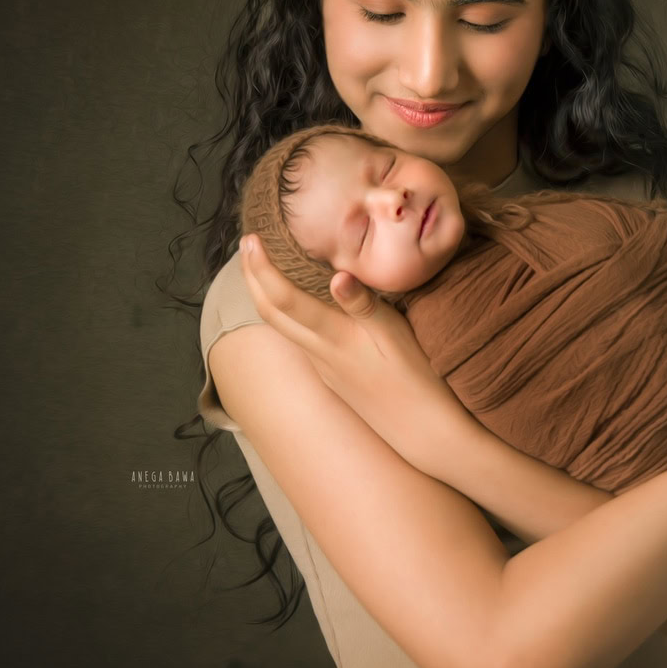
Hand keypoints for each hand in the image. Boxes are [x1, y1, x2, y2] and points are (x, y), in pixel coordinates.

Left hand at [239, 234, 468, 464]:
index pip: (284, 298)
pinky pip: (297, 339)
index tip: (250, 239)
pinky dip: (284, 313)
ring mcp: (322, 367)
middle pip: (269, 313)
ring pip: (279, 327)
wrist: (420, 427)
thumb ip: (364, 305)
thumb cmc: (415, 376)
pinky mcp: (331, 375)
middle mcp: (319, 353)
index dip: (262, 268)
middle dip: (252, 277)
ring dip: (263, 295)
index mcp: (333, 337)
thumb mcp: (395, 335)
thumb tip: (338, 276)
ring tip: (262, 268)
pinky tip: (295, 303)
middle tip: (246, 245)